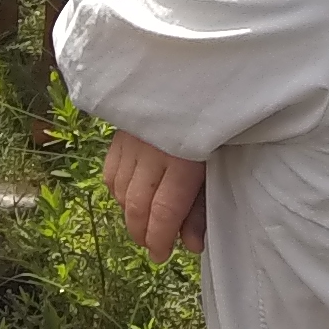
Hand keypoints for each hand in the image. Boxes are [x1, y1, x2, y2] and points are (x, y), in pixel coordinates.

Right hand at [104, 128, 206, 261]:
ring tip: (144, 223)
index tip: (161, 255)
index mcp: (184, 159)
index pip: (163, 211)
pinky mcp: (120, 131)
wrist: (195, 73)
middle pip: (137, 205)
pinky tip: (129, 196)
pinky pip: (110, 171)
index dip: (160, 238)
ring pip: (120, 190)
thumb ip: (201, 205)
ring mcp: (132, 140)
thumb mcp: (218, 163)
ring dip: (130, 212)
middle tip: (152, 246)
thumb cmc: (216, 120)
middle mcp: (152, 151)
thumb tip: (189, 244)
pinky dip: (117, 189)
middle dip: (142, 233)